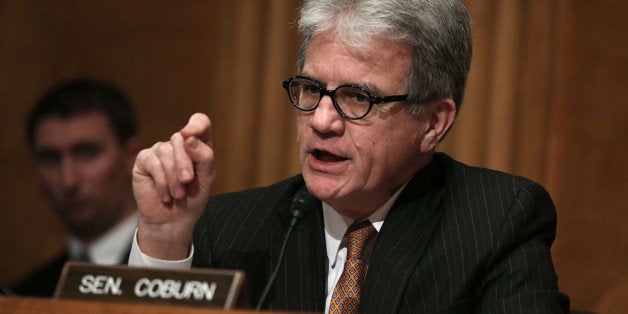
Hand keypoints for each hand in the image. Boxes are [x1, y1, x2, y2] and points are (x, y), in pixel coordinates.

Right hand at [132, 113, 215, 258]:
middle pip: (181, 139)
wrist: (174, 220)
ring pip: (166, 151)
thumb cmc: (192, 198)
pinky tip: (165, 195)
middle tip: (187, 182)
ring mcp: (159, 151)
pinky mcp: (144, 161)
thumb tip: (188, 137)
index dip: (196, 124)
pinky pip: (152, 162)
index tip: (191, 135)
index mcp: (196, 145)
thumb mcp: (206, 178)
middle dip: (185, 163)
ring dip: (173, 176)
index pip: (199, 122)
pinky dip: (161, 181)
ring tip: (177, 194)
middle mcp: (177, 145)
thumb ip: (203, 157)